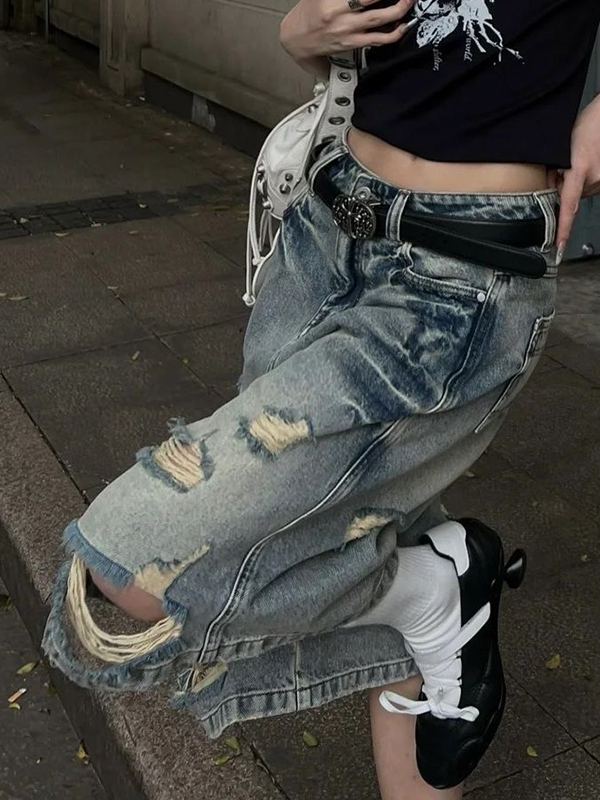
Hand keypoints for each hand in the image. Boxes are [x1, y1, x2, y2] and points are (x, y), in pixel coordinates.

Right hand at [280, 0, 414, 66]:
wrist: (296, 39)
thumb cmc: (308, 12)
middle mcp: (339, 13)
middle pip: (371, 0)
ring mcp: (346, 30)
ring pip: (377, 20)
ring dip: (397, 12)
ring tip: (408, 3)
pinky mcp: (350, 44)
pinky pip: (375, 40)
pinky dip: (391, 35)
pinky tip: (401, 27)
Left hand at [553, 94, 599, 257]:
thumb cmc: (588, 126)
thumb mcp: (562, 149)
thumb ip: (555, 172)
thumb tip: (550, 188)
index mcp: (580, 170)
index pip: (567, 207)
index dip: (562, 230)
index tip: (558, 247)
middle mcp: (595, 178)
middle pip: (570, 197)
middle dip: (562, 188)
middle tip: (561, 169)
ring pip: (581, 192)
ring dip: (574, 183)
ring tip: (576, 162)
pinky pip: (591, 186)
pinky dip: (585, 180)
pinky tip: (585, 164)